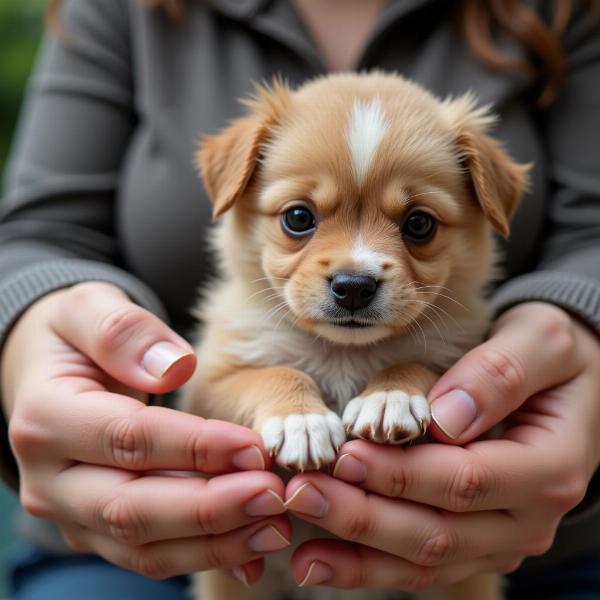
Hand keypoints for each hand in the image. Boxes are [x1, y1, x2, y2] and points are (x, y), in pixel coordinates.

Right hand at [1, 282, 289, 582]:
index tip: (255, 446)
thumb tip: (174, 367)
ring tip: (276, 524)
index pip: (129, 439)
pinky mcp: (96, 529)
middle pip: (133, 508)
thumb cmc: (76, 338)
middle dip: (211, 507)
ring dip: (215, 541)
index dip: (195, 446)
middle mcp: (50, 479)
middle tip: (274, 494)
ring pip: (144, 545)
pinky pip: (150, 555)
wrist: (49, 377)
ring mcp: (72, 512)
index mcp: (46, 418)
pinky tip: (252, 545)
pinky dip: (203, 554)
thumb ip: (123, 331)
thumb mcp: (89, 309)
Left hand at [283, 303, 599, 589]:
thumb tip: (446, 418)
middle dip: (363, 513)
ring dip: (355, 546)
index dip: (403, 473)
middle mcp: (527, 518)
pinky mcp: (472, 543)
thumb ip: (499, 374)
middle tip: (301, 489)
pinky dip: (365, 566)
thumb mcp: (541, 341)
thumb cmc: (549, 357)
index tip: (345, 453)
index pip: (466, 480)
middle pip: (438, 530)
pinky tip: (316, 560)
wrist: (565, 387)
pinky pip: (418, 564)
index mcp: (548, 468)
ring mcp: (499, 538)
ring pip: (422, 557)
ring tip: (299, 522)